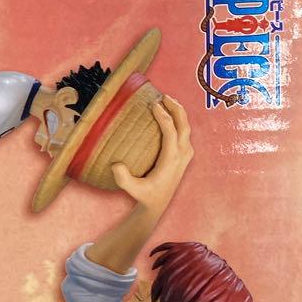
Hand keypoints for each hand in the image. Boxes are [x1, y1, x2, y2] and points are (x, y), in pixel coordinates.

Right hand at [111, 96, 192, 212]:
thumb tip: (115, 165)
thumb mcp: (133, 189)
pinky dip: (178, 121)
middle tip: (163, 96)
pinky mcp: (184, 155)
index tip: (153, 105)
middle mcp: (182, 155)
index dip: (163, 116)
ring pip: (186, 127)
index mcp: (171, 159)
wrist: (158, 204)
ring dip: (178, 112)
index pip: (171, 132)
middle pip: (184, 125)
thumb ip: (123, 178)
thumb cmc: (144, 195)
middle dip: (175, 108)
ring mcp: (185, 154)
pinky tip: (169, 115)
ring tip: (167, 101)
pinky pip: (184, 133)